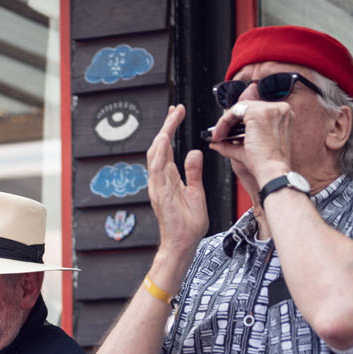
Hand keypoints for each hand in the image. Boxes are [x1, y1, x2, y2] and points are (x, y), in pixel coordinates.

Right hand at [147, 106, 210, 260]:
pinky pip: (157, 170)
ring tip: (172, 118)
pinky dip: (160, 154)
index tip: (176, 113)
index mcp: (168, 178)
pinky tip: (165, 141)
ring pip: (155, 154)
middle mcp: (159, 180)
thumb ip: (193, 172)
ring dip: (163, 134)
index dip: (170, 129)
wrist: (183, 244)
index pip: (166, 148)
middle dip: (166, 126)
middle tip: (175, 109)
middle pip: (159, 146)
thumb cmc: (188, 224)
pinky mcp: (160, 194)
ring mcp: (158, 186)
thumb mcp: (196, 192)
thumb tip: (195, 152)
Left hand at [213, 98, 293, 186]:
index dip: (238, 119)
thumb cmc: (266, 163)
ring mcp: (271, 109)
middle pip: (247, 107)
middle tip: (217, 134)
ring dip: (225, 122)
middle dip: (229, 120)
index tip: (226, 130)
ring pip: (240, 108)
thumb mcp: (247, 149)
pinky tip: (219, 134)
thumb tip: (215, 143)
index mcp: (282, 116)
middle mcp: (281, 109)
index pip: (255, 110)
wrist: (272, 171)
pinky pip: (235, 112)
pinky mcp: (259, 113)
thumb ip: (230, 144)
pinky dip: (224, 122)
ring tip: (218, 136)